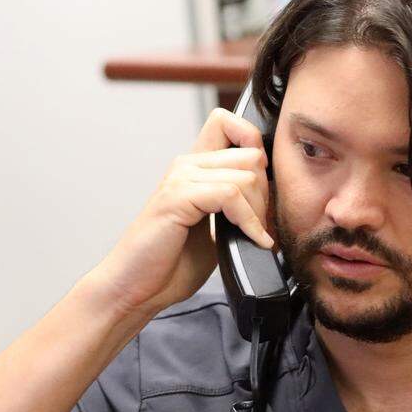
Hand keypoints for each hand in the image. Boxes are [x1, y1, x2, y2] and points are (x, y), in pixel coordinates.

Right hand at [87, 108, 273, 317]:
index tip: (264, 187)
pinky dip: (250, 222)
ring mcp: (181, 178)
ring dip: (259, 211)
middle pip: (251, 153)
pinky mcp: (177, 197)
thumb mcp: (216, 229)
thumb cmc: (171, 263)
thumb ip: (238, 206)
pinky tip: (253, 241)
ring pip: (247, 175)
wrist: (136, 288)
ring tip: (255, 236)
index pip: (230, 123)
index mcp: (195, 168)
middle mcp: (187, 165)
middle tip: (261, 224)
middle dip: (266, 192)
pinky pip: (231, 195)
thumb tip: (275, 199)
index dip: (256, 146)